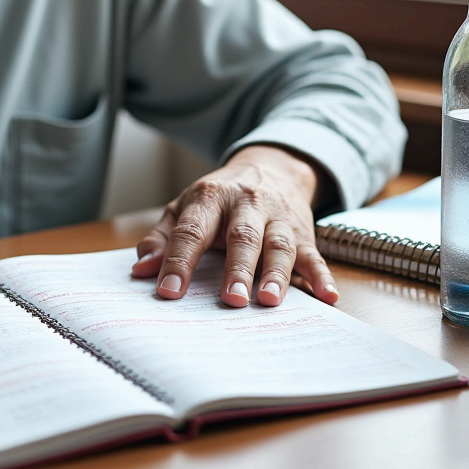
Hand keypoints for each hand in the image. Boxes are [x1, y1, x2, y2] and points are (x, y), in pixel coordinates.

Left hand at [130, 145, 337, 307]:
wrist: (270, 167)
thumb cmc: (220, 198)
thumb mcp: (186, 207)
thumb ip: (163, 237)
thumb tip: (142, 268)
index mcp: (210, 198)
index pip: (192, 231)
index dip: (179, 261)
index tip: (169, 292)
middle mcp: (246, 204)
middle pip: (242, 236)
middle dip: (237, 268)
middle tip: (231, 299)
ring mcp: (277, 218)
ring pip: (278, 244)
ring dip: (275, 273)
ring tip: (269, 300)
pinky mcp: (303, 233)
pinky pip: (314, 254)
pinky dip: (322, 276)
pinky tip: (326, 296)